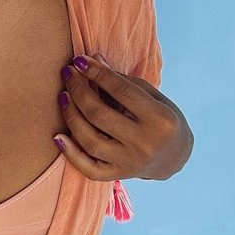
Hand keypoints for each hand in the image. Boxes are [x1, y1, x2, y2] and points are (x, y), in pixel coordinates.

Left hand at [54, 52, 191, 182]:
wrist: (175, 156)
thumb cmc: (161, 119)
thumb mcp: (151, 96)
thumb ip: (123, 80)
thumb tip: (94, 59)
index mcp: (159, 119)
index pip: (121, 91)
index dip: (97, 73)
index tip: (79, 60)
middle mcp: (145, 143)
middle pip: (100, 115)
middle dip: (79, 90)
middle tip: (68, 73)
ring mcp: (130, 162)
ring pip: (90, 141)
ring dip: (71, 116)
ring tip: (64, 96)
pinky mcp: (119, 175)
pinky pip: (89, 169)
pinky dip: (71, 154)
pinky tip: (58, 136)